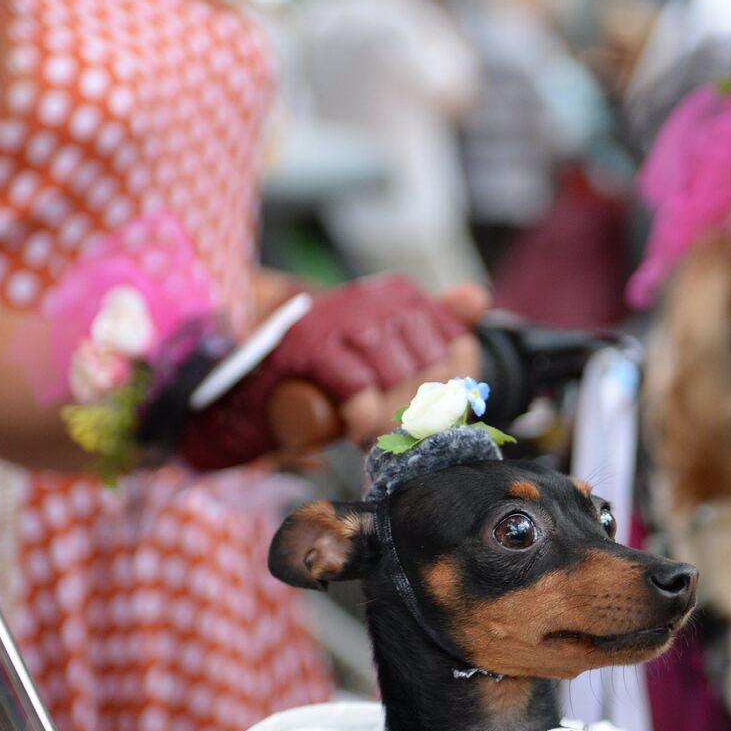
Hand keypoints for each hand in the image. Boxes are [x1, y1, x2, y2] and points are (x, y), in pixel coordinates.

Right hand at [180, 276, 485, 469]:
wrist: (254, 356)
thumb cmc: (332, 358)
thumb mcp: (384, 344)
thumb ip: (435, 325)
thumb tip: (476, 298)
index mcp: (402, 296)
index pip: (458, 347)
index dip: (451, 392)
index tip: (433, 415)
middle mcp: (376, 298)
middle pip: (428, 368)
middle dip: (419, 413)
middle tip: (400, 434)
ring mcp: (341, 318)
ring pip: (395, 377)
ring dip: (391, 417)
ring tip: (376, 434)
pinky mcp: (309, 344)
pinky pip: (356, 385)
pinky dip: (362, 414)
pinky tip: (355, 427)